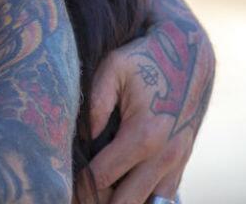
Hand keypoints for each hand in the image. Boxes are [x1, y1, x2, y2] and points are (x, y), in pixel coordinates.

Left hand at [77, 19, 214, 203]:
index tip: (57, 184)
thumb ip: (95, 103)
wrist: (189, 55)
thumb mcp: (113, 68)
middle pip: (125, 202)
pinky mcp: (181, 163)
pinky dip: (140, 198)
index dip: (77, 185)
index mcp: (143, 135)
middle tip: (71, 196)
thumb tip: (81, 137)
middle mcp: (164, 156)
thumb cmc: (143, 59)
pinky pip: (162, 197)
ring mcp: (177, 163)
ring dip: (120, 202)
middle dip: (96, 200)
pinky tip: (116, 192)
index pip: (102, 177)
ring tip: (93, 194)